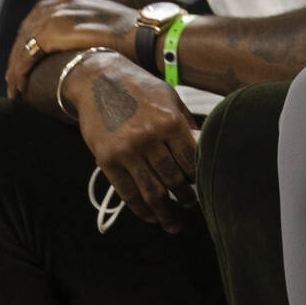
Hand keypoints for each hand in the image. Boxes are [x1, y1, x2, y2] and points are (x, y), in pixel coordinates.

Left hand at [6, 0, 139, 97]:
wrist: (146, 35)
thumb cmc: (136, 37)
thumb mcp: (109, 28)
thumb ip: (93, 32)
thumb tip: (88, 49)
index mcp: (76, 1)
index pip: (41, 19)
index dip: (31, 41)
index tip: (28, 61)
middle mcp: (63, 3)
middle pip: (27, 29)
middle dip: (18, 54)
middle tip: (15, 78)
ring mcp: (57, 15)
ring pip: (23, 43)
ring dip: (15, 66)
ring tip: (15, 87)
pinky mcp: (53, 32)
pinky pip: (26, 55)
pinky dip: (18, 72)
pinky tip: (19, 88)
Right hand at [65, 50, 198, 233]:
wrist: (99, 81)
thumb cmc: (141, 90)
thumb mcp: (170, 99)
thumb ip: (185, 126)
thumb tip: (206, 151)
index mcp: (169, 121)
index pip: (191, 161)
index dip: (199, 179)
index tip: (204, 187)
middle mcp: (148, 137)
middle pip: (173, 179)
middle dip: (186, 198)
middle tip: (193, 205)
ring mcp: (126, 150)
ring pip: (152, 192)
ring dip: (166, 212)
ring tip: (175, 223)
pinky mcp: (106, 160)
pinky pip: (127, 193)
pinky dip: (141, 210)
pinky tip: (151, 216)